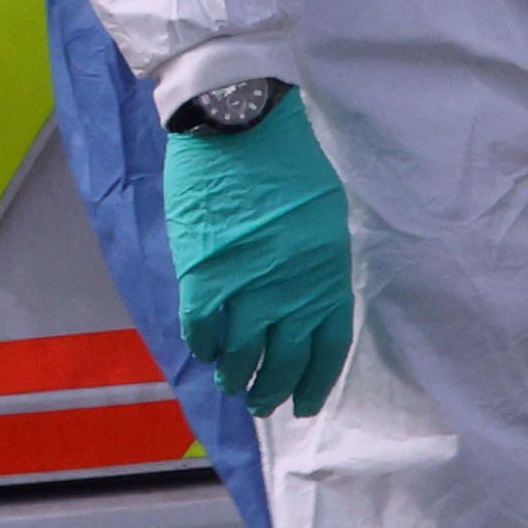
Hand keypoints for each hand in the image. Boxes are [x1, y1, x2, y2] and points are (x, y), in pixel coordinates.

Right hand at [162, 100, 352, 416]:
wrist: (239, 124)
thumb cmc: (288, 163)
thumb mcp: (322, 220)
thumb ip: (314, 266)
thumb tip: (299, 298)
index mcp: (326, 279)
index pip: (325, 352)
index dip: (312, 384)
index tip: (301, 403)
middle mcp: (291, 295)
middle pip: (282, 363)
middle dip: (270, 391)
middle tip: (258, 402)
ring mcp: (245, 288)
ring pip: (240, 355)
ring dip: (234, 376)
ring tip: (229, 383)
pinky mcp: (202, 275)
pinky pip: (201, 327)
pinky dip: (201, 343)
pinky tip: (202, 348)